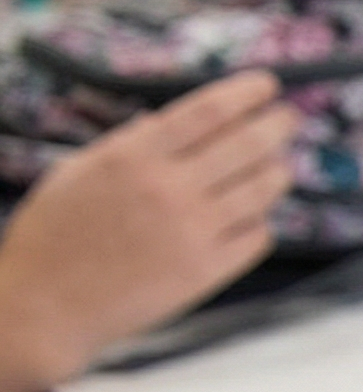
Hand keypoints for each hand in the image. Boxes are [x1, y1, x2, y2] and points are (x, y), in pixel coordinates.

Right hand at [0, 71, 296, 391]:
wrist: (46, 307)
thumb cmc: (54, 236)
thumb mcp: (77, 172)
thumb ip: (126, 144)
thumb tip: (166, 121)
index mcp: (133, 157)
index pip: (207, 111)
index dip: (245, 93)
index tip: (267, 85)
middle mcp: (169, 189)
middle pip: (247, 144)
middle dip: (277, 125)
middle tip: (288, 118)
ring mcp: (193, 231)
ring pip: (262, 189)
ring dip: (278, 171)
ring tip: (279, 165)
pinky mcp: (208, 271)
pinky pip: (257, 236)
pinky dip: (262, 222)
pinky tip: (255, 217)